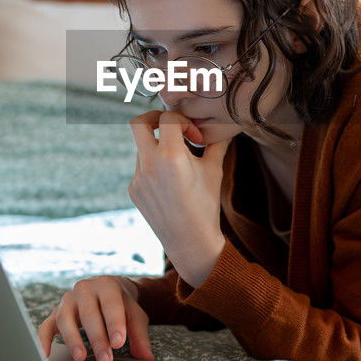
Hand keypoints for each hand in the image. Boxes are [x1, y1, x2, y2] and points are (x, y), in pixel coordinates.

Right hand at [37, 276, 153, 360]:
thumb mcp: (135, 314)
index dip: (114, 323)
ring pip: (65, 319)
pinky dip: (43, 340)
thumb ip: (140, 335)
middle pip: (88, 314)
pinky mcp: (55, 313)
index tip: (119, 343)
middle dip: (97, 338)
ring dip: (72, 340)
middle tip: (105, 360)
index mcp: (106, 286)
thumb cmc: (121, 304)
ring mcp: (67, 301)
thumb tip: (146, 357)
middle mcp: (84, 289)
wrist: (107, 289)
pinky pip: (45, 326)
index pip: (110, 304)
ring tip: (81, 357)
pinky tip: (46, 355)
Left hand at [128, 109, 230, 287]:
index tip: (194, 137)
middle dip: (154, 118)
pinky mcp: (133, 190)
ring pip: (141, 147)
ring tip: (178, 163)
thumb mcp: (215, 170)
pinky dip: (154, 165)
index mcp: (170, 156)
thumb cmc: (206, 206)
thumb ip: (217, 142)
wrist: (191, 242)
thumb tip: (227, 124)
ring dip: (157, 146)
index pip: (168, 117)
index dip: (184, 120)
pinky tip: (170, 182)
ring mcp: (138, 178)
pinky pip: (141, 167)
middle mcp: (149, 165)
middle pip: (138, 123)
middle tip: (170, 127)